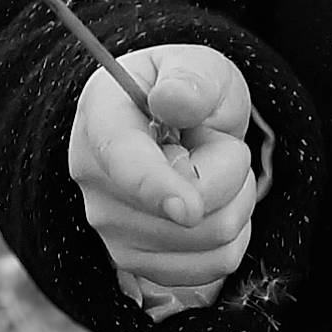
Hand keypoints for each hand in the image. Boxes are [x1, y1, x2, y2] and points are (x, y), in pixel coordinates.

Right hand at [68, 43, 257, 299]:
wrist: (180, 128)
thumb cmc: (188, 92)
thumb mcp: (197, 66)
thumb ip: (190, 78)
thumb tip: (173, 100)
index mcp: (102, 118)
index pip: (124, 161)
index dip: (156, 187)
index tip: (189, 208)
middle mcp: (94, 180)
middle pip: (190, 209)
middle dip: (231, 169)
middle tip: (211, 140)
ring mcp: (111, 229)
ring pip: (210, 240)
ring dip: (237, 200)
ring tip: (212, 168)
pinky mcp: (137, 262)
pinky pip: (213, 265)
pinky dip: (234, 234)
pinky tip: (211, 203)